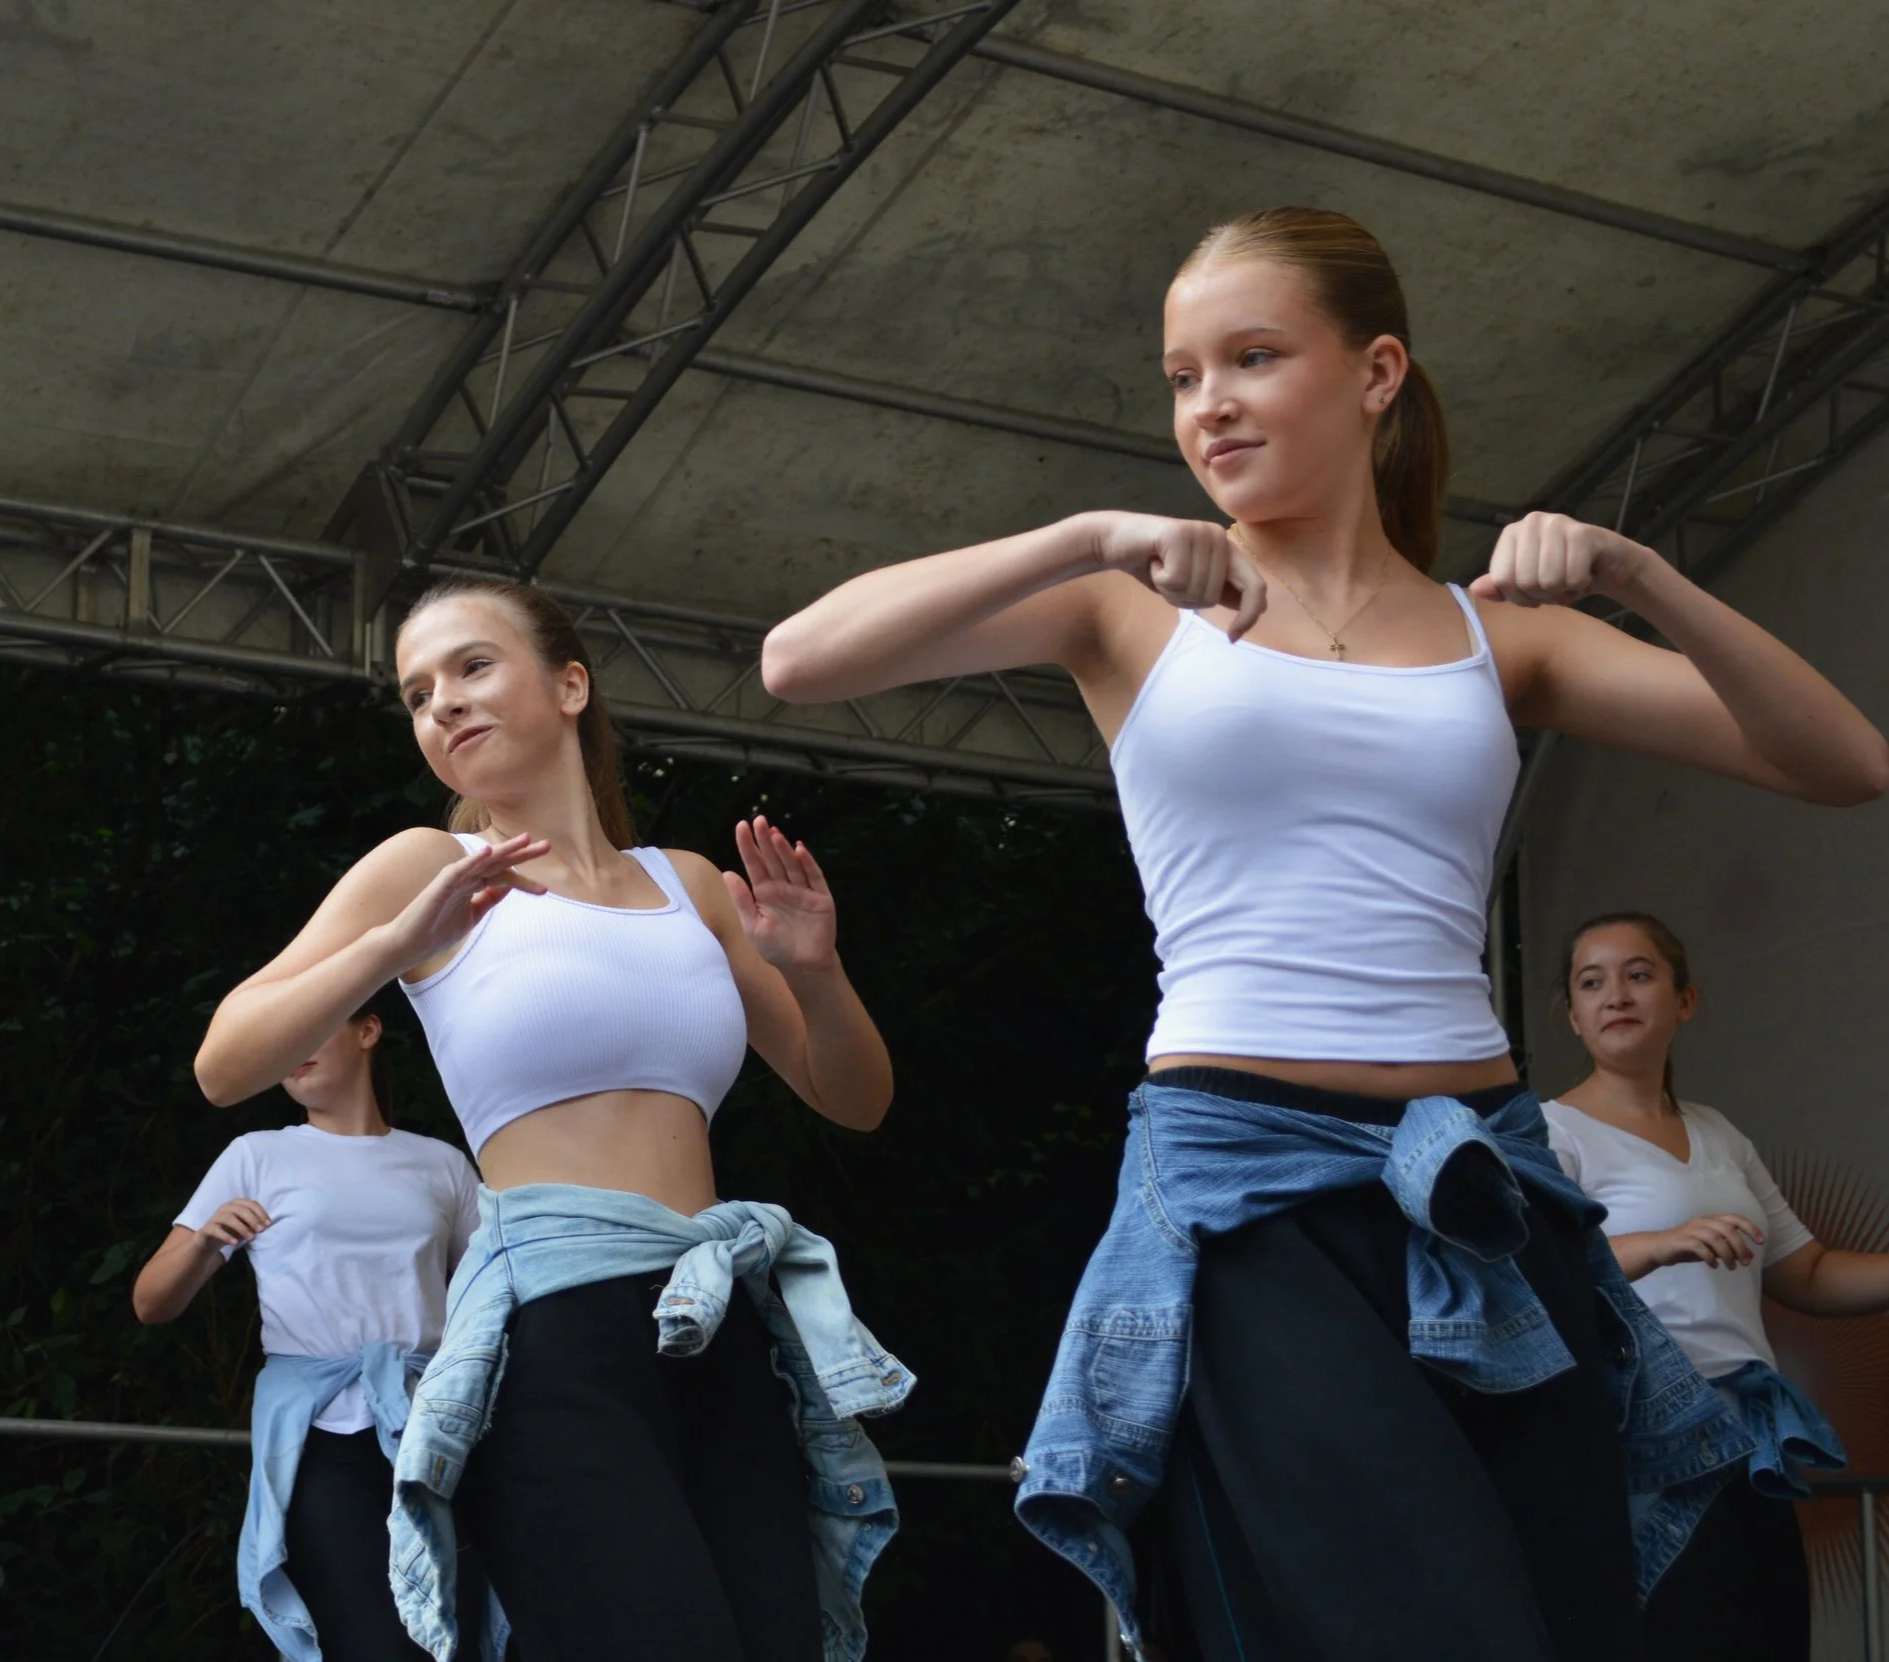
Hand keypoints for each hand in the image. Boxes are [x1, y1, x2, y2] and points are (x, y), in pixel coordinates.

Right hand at [199, 1199, 271, 1248]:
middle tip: (261, 1231)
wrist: (210, 1241)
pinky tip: (235, 1243)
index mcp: (236, 1204)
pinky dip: (227, 1236)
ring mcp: (215, 1217)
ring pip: (229, 1218)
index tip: (268, 1225)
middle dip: (253, 1220)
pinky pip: (216, 1230)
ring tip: (251, 1238)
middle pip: (241, 1209)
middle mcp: (225, 1207)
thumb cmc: (231, 1231)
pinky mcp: (207, 1228)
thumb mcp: (245, 1227)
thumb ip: (254, 1225)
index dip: (261, 1213)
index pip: (251, 1204)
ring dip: (242, 1228)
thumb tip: (266, 1226)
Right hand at [381, 832, 549, 972]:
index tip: (544, 890)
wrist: (407, 945)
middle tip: (547, 846)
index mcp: (472, 886)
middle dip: (522, 854)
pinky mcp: (440, 885)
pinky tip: (488, 851)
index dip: (524, 882)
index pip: (503, 877)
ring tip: (526, 839)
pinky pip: (460, 869)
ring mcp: (453, 879)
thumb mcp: (472, 916)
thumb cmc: (436, 932)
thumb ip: (488, 900)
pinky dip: (474, 860)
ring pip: (483, 860)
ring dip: (505, 849)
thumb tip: (508, 886)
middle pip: (498, 862)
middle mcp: (465, 878)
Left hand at [723, 816, 837, 972]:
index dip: (748, 846)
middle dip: (765, 840)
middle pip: (772, 859)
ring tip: (774, 833)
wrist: (802, 967)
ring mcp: (802, 890)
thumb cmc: (775, 948)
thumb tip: (727, 872)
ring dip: (783, 849)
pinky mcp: (821, 898)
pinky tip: (799, 850)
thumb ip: (742, 900)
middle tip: (758, 820)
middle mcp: (783, 887)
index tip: (741, 826)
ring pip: (791, 864)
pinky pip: (814, 877)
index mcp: (764, 892)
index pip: (754, 864)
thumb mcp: (752, 925)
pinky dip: (808, 863)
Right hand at [1085, 512, 1266, 639]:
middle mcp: (1219, 537)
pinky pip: (1176, 579)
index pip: (1255, 587)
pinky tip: (1153, 563)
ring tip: (1160, 570)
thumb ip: (1223, 591)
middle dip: (1187, 600)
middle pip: (1214, 596)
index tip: (1232, 638)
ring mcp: (1200, 532)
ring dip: (1171, 590)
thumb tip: (1258, 608)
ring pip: (1195, 589)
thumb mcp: (1194, 583)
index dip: (1249, 616)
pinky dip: (1160, 580)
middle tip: (1169, 581)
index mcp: (1228, 549)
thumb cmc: (1157, 565)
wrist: (1117, 541)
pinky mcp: (1179, 533)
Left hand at [1469, 513, 1655, 607]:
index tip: (1533, 594)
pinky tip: (1584, 574)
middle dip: (1542, 596)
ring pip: (1548, 581)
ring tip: (1569, 580)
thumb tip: (1476, 588)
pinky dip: (1579, 586)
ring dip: (1562, 592)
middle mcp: (1531, 522)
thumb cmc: (1561, 575)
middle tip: (1556, 588)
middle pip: (1524, 582)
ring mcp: (1557, 523)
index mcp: (1511, 534)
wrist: (1607, 565)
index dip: (1518, 598)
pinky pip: (1572, 578)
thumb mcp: (1525, 585)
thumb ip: (1500, 587)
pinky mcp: (1582, 532)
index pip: (1501, 580)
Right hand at [1649, 1213, 1764, 1270]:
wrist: (1659, 1248)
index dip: (1750, 1228)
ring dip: (1727, 1254)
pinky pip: (1700, 1247)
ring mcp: (1691, 1230)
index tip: (1761, 1242)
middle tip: (1744, 1263)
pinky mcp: (1682, 1240)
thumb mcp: (1712, 1249)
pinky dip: (1710, 1257)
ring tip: (1731, 1268)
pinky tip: (1714, 1266)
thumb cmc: (1687, 1247)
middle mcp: (1702, 1222)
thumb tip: (1751, 1256)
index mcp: (1711, 1220)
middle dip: (1740, 1246)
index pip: (1735, 1218)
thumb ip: (1730, 1250)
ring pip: (1716, 1238)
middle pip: (1728, 1229)